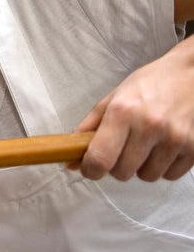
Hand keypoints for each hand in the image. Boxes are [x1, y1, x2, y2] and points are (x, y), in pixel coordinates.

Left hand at [71, 38, 193, 181]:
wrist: (192, 75)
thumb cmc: (153, 83)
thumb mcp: (114, 98)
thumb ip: (90, 127)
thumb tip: (70, 156)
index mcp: (123, 112)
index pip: (100, 159)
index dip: (90, 170)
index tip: (90, 168)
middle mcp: (149, 126)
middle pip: (122, 173)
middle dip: (117, 165)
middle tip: (122, 148)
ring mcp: (174, 138)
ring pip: (146, 176)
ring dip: (142, 167)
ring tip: (146, 144)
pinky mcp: (193, 148)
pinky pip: (170, 175)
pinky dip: (163, 167)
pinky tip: (163, 147)